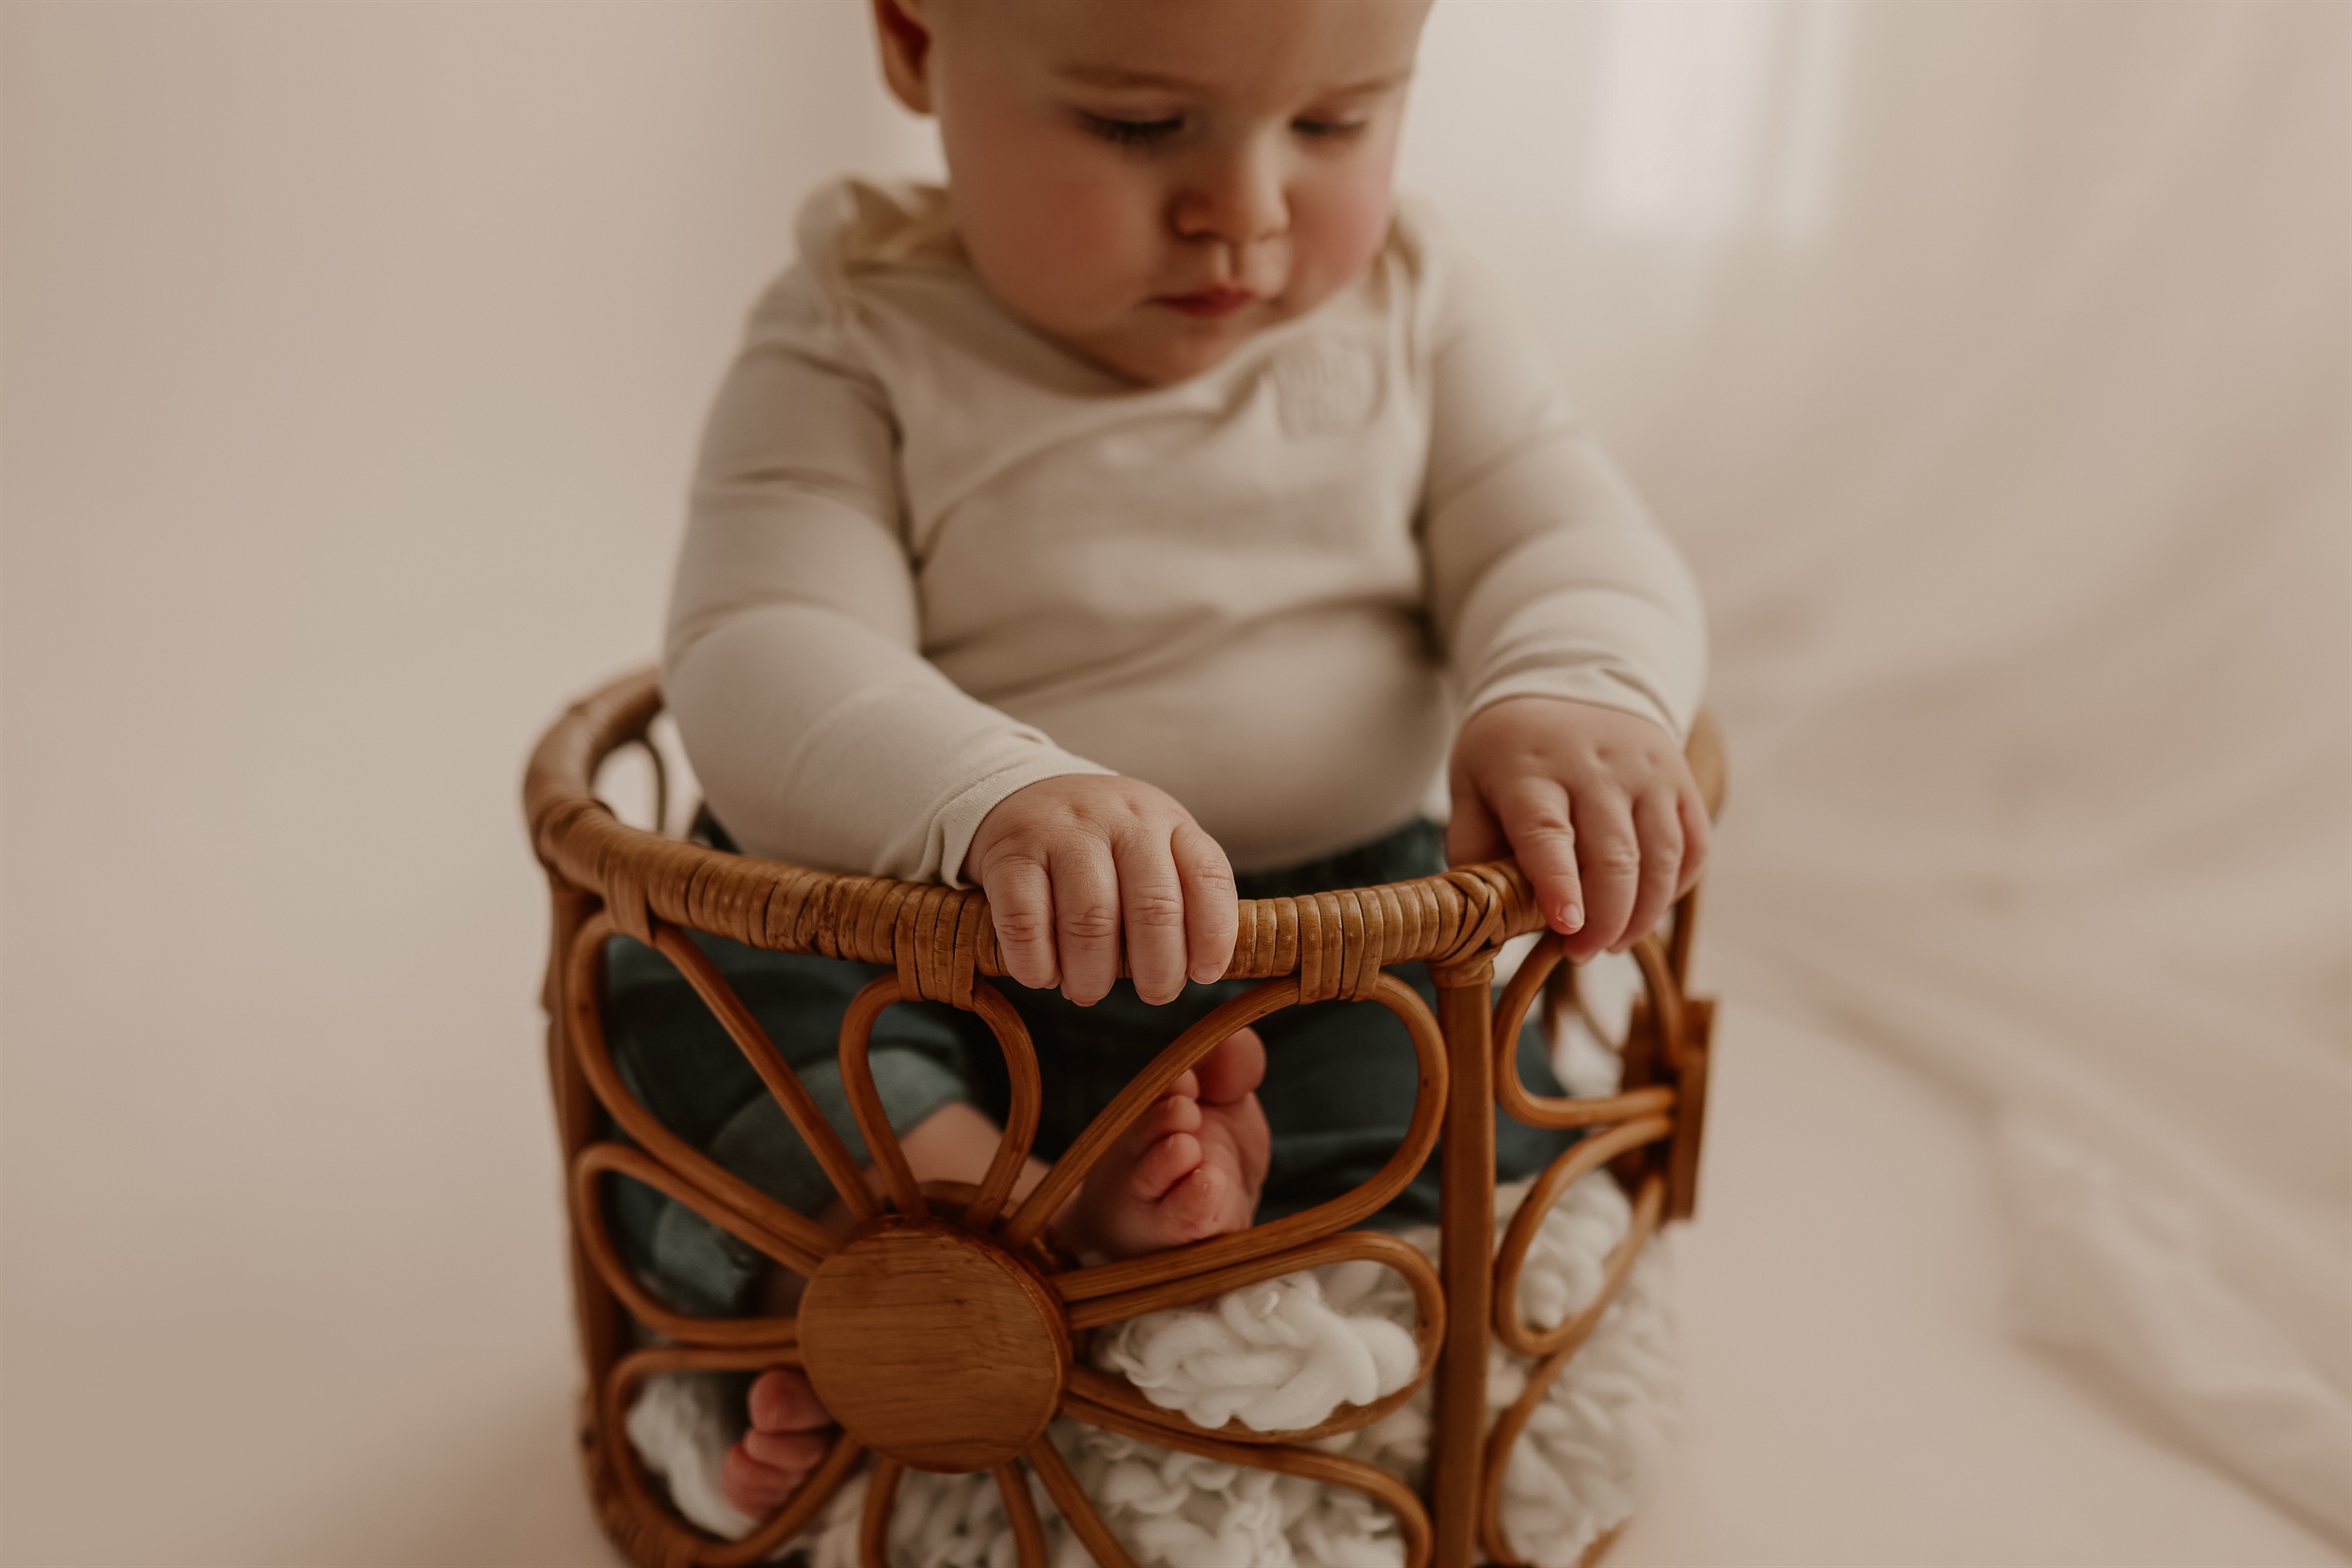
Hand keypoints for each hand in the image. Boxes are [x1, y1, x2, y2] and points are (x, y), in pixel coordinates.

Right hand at [964, 775, 1238, 1005]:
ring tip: (1089, 990)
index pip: (1207, 876)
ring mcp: (1063, 833)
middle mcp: (1121, 820)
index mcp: (1167, 821)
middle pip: (1153, 908)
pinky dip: (1037, 964)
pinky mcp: (1010, 854)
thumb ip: (1181, 895)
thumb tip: (1197, 972)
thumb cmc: (1101, 842)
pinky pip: (1026, 923)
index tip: (1203, 974)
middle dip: (1158, 970)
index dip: (1213, 936)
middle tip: (1153, 994)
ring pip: (1090, 921)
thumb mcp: (1153, 846)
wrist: (1022, 792)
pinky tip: (1043, 975)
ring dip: (1093, 975)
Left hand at [1447, 697, 1708, 960]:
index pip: (1548, 832)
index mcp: (1530, 769)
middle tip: (1580, 952)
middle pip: (1614, 856)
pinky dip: (1675, 889)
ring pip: (1662, 856)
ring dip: (1642, 914)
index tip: (1566, 928)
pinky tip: (1646, 909)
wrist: (1567, 682)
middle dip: (1603, 919)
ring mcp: (1646, 770)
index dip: (1559, 885)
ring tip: (1612, 942)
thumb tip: (1489, 919)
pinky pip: (1693, 846)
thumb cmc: (1509, 755)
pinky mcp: (1680, 779)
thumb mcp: (1470, 789)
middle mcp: (1595, 766)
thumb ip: (1474, 851)